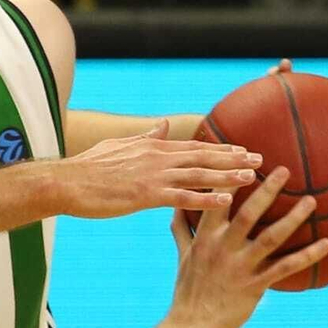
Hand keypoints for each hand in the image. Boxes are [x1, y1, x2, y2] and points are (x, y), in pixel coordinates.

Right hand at [56, 119, 259, 218]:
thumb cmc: (88, 167)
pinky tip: (225, 202)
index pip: (194, 147)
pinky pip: (182, 197)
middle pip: (203, 157)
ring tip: (252, 178)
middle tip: (260, 161)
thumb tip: (164, 125)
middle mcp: (157, 158)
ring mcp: (153, 176)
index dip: (221, 149)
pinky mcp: (145, 195)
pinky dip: (205, 198)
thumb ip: (145, 137)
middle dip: (233, 159)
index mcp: (152, 148)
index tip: (243, 151)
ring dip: (227, 176)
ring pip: (198, 174)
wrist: (67, 182)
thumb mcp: (118, 145)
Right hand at [167, 167, 327, 327]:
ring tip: (312, 200)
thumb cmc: (188, 290)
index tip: (242, 160)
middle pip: (247, 214)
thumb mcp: (183, 258)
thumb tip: (176, 209)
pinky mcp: (255, 285)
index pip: (216, 203)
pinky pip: (286, 268)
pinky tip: (327, 244)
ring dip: (293, 218)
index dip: (230, 181)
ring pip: (271, 237)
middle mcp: (222, 249)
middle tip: (285, 170)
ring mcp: (240, 267)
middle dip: (266, 190)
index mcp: (205, 239)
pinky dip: (308, 255)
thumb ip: (182, 232)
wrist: (192, 326)